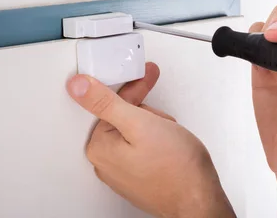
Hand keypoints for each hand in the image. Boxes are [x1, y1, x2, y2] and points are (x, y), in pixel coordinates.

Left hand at [66, 63, 235, 217]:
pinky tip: (170, 145)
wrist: (199, 199)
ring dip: (155, 126)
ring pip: (136, 130)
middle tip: (164, 121)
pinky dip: (158, 140)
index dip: (134, 90)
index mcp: (100, 147)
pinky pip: (143, 147)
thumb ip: (105, 102)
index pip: (112, 104)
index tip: (146, 77)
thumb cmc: (176, 167)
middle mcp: (106, 162)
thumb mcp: (139, 123)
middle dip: (148, 114)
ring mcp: (122, 171)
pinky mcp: (138, 176)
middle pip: (123, 117)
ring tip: (170, 137)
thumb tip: (78, 86)